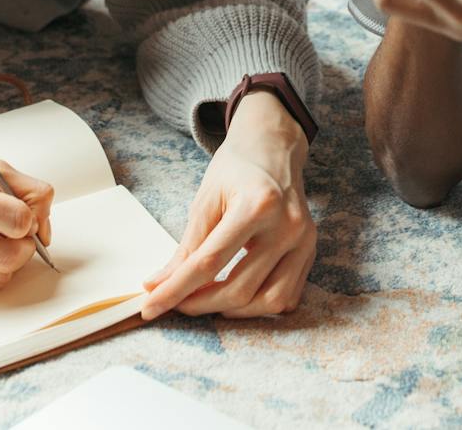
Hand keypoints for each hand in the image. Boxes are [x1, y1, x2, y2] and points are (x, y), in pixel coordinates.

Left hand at [139, 90, 314, 318]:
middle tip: (176, 303)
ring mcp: (304, 241)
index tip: (151, 307)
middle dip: (200, 304)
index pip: (210, 262)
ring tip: (207, 299)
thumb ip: (186, 248)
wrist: (273, 150)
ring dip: (232, 311)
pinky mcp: (311, 252)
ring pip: (268, 302)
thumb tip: (157, 286)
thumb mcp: (205, 200)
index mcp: (257, 205)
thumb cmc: (236, 170)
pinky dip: (259, 305)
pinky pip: (287, 297)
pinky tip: (238, 295)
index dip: (176, 290)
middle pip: (240, 289)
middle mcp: (287, 226)